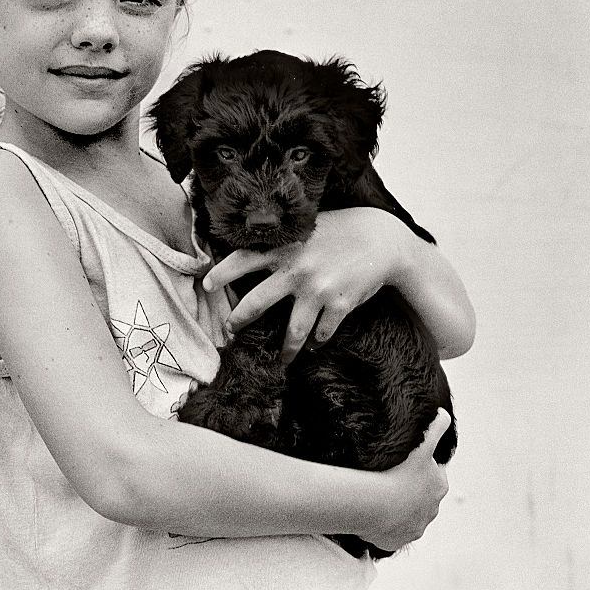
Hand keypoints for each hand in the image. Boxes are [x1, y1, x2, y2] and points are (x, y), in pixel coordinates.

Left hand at [202, 207, 403, 363]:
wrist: (382, 239)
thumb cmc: (341, 230)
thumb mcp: (307, 229)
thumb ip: (283, 243)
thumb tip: (254, 256)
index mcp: (285, 247)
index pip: (242, 259)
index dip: (221, 273)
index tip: (207, 284)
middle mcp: (296, 270)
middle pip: (256, 302)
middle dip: (239, 320)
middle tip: (230, 330)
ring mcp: (317, 289)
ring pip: (292, 331)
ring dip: (284, 350)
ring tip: (280, 359)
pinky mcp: (339, 305)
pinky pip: (322, 334)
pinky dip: (318, 342)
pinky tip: (315, 345)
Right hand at [358, 409, 451, 551]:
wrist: (379, 505)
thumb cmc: (400, 473)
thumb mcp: (422, 446)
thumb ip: (436, 428)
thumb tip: (444, 413)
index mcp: (439, 485)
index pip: (433, 474)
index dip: (420, 466)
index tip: (405, 463)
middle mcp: (433, 508)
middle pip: (423, 494)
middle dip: (411, 487)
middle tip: (391, 477)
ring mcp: (418, 525)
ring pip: (409, 513)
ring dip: (399, 506)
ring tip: (380, 495)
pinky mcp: (401, 539)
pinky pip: (395, 530)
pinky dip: (388, 523)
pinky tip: (376, 513)